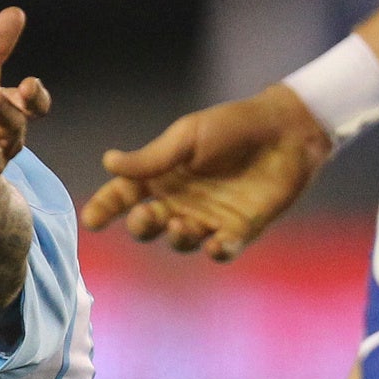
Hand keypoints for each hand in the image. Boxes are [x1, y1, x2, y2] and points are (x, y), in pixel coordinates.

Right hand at [80, 83, 329, 261]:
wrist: (286, 132)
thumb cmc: (233, 126)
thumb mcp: (188, 137)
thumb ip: (152, 157)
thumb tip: (108, 162)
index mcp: (163, 175)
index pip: (125, 195)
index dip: (106, 207)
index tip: (92, 220)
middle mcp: (180, 200)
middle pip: (148, 225)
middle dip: (142, 226)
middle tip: (148, 216)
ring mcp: (209, 218)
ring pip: (181, 241)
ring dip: (178, 238)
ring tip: (185, 224)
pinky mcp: (239, 230)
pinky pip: (222, 251)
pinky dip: (217, 251)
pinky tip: (217, 244)